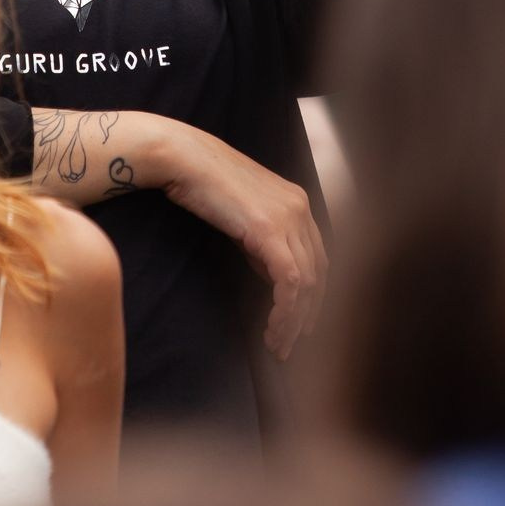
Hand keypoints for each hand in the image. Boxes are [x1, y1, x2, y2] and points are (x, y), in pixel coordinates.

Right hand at [159, 125, 326, 359]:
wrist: (184, 160)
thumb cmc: (205, 184)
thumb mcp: (244, 217)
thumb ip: (265, 244)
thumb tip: (274, 277)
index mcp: (298, 203)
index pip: (318, 258)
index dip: (315, 296)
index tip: (302, 324)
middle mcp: (301, 209)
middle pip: (320, 273)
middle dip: (309, 314)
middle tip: (292, 345)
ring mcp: (289, 217)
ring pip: (308, 283)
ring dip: (295, 321)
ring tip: (279, 346)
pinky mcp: (269, 230)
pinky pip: (289, 281)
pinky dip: (285, 310)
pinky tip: (273, 328)